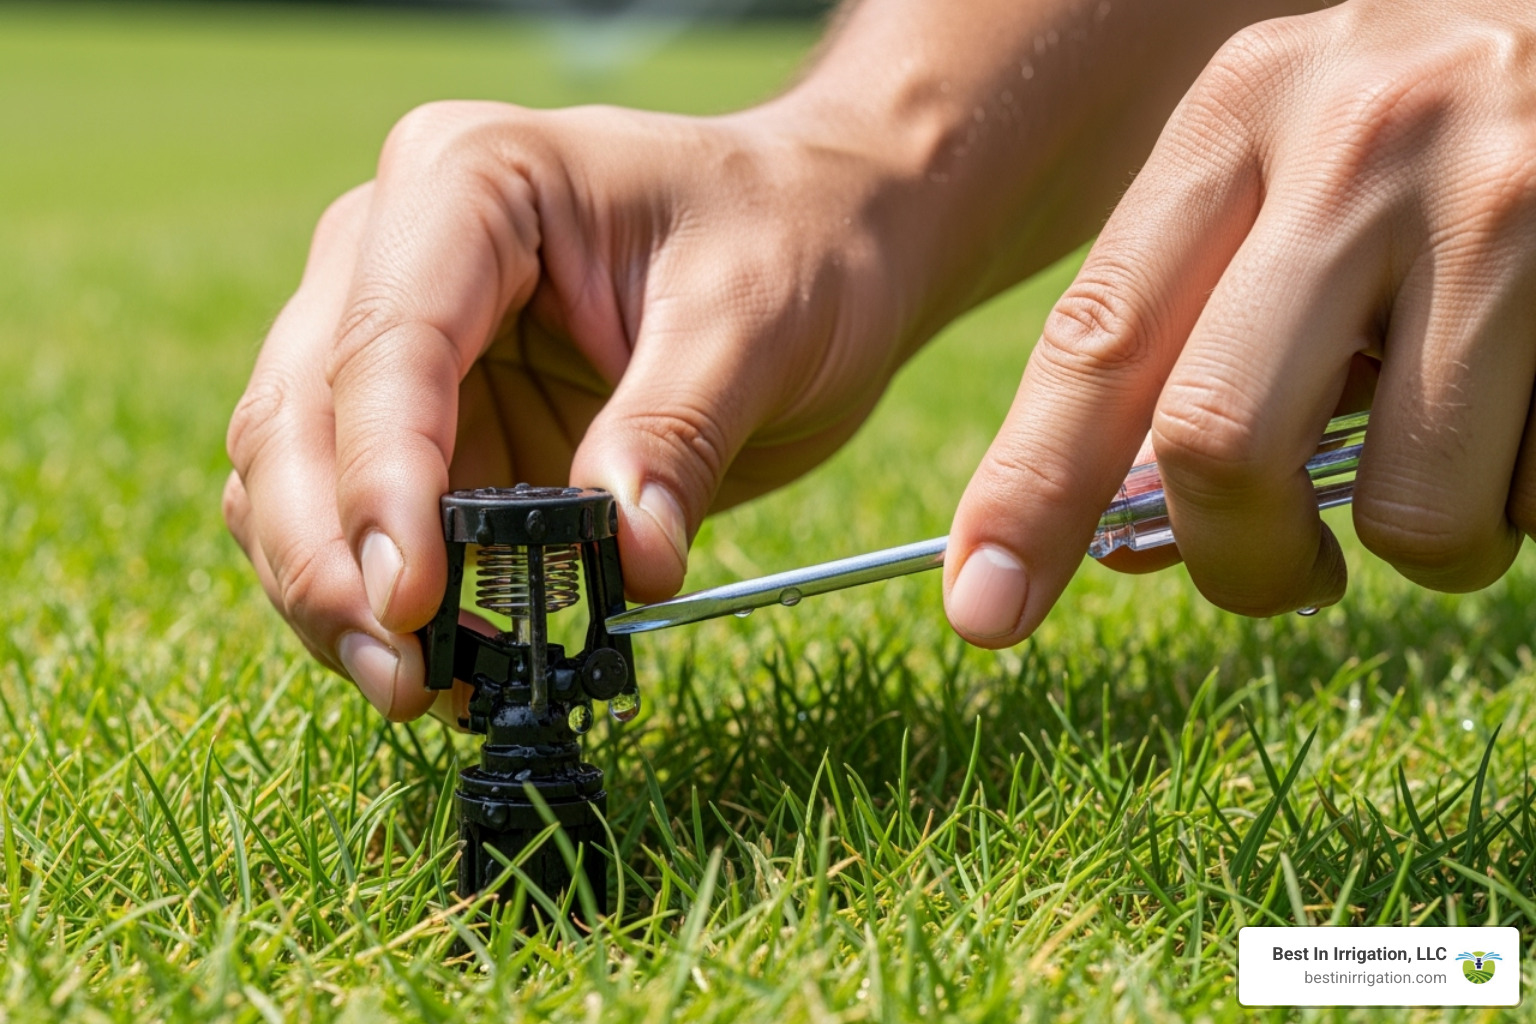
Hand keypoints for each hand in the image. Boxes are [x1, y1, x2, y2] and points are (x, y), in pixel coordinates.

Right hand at [223, 100, 931, 719]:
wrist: (822, 232)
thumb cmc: (794, 239)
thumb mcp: (756, 320)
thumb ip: (676, 434)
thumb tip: (627, 564)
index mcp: (469, 181)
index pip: (388, 343)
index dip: (381, 483)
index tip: (409, 600)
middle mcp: (397, 246)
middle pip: (301, 415)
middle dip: (330, 559)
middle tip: (402, 679)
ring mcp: (403, 335)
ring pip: (299, 477)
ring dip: (336, 593)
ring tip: (421, 690)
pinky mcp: (433, 417)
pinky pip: (364, 515)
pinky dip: (386, 595)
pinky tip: (440, 661)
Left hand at [947, 0, 1535, 644]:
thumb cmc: (1423, 141)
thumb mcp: (1285, 186)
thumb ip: (1195, 339)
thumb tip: (1127, 541)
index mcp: (1234, 117)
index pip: (1096, 339)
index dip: (1030, 494)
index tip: (983, 607)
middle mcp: (1357, 143)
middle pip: (1217, 441)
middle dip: (1240, 561)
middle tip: (1282, 574)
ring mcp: (1500, 201)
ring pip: (1412, 508)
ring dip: (1423, 543)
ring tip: (1450, 462)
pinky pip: (1534, 488)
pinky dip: (1515, 494)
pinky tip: (1522, 404)